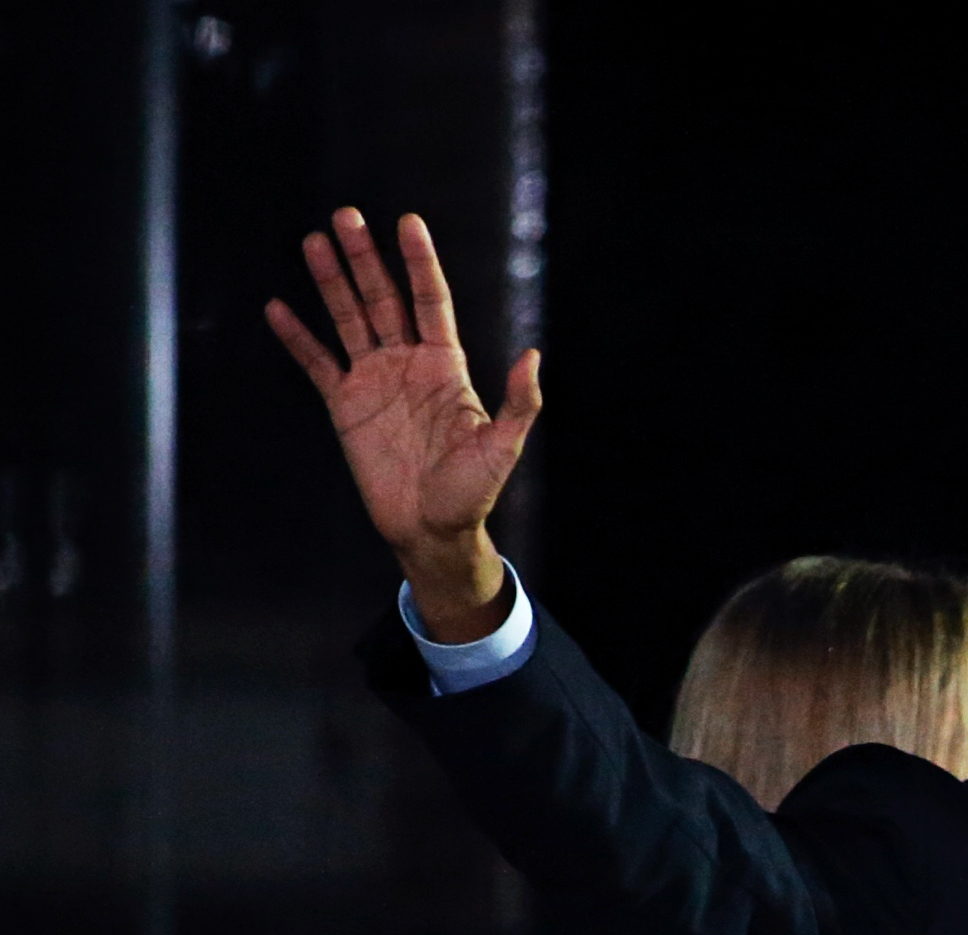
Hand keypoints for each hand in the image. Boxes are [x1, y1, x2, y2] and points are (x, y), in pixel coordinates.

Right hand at [265, 208, 540, 640]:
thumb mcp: (502, 446)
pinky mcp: (345, 404)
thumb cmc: (472, 491)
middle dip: (365, 258)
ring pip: (349, 318)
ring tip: (314, 240)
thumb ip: (519, 402)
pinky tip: (279, 308)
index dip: (419, 262)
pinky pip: (317, 363)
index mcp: (446, 366)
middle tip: (346, 214)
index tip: (408, 223)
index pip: (430, 300)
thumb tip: (532, 356)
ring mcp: (374, 380)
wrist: (431, 529)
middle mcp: (408, 363)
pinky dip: (298, 338)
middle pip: (384, 298)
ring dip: (331, 281)